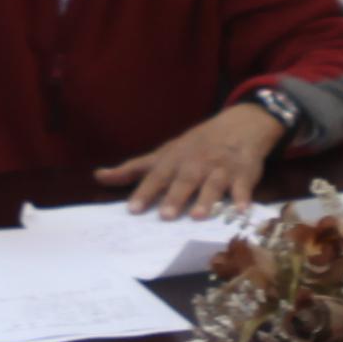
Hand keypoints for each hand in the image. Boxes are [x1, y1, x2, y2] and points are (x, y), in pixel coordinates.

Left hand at [102, 102, 284, 220]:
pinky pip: (244, 186)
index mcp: (175, 160)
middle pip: (184, 180)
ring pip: (213, 184)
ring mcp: (221, 167)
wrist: (239, 124)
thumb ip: (133, 169)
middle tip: (165, 217)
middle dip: (175, 197)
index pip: (157, 176)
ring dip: (206, 199)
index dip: (145, 192)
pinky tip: (242, 210)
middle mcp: (196, 163)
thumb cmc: (195, 146)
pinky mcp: (244, 172)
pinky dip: (243, 197)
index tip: (132, 210)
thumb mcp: (164, 153)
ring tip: (197, 217)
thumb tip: (98, 176)